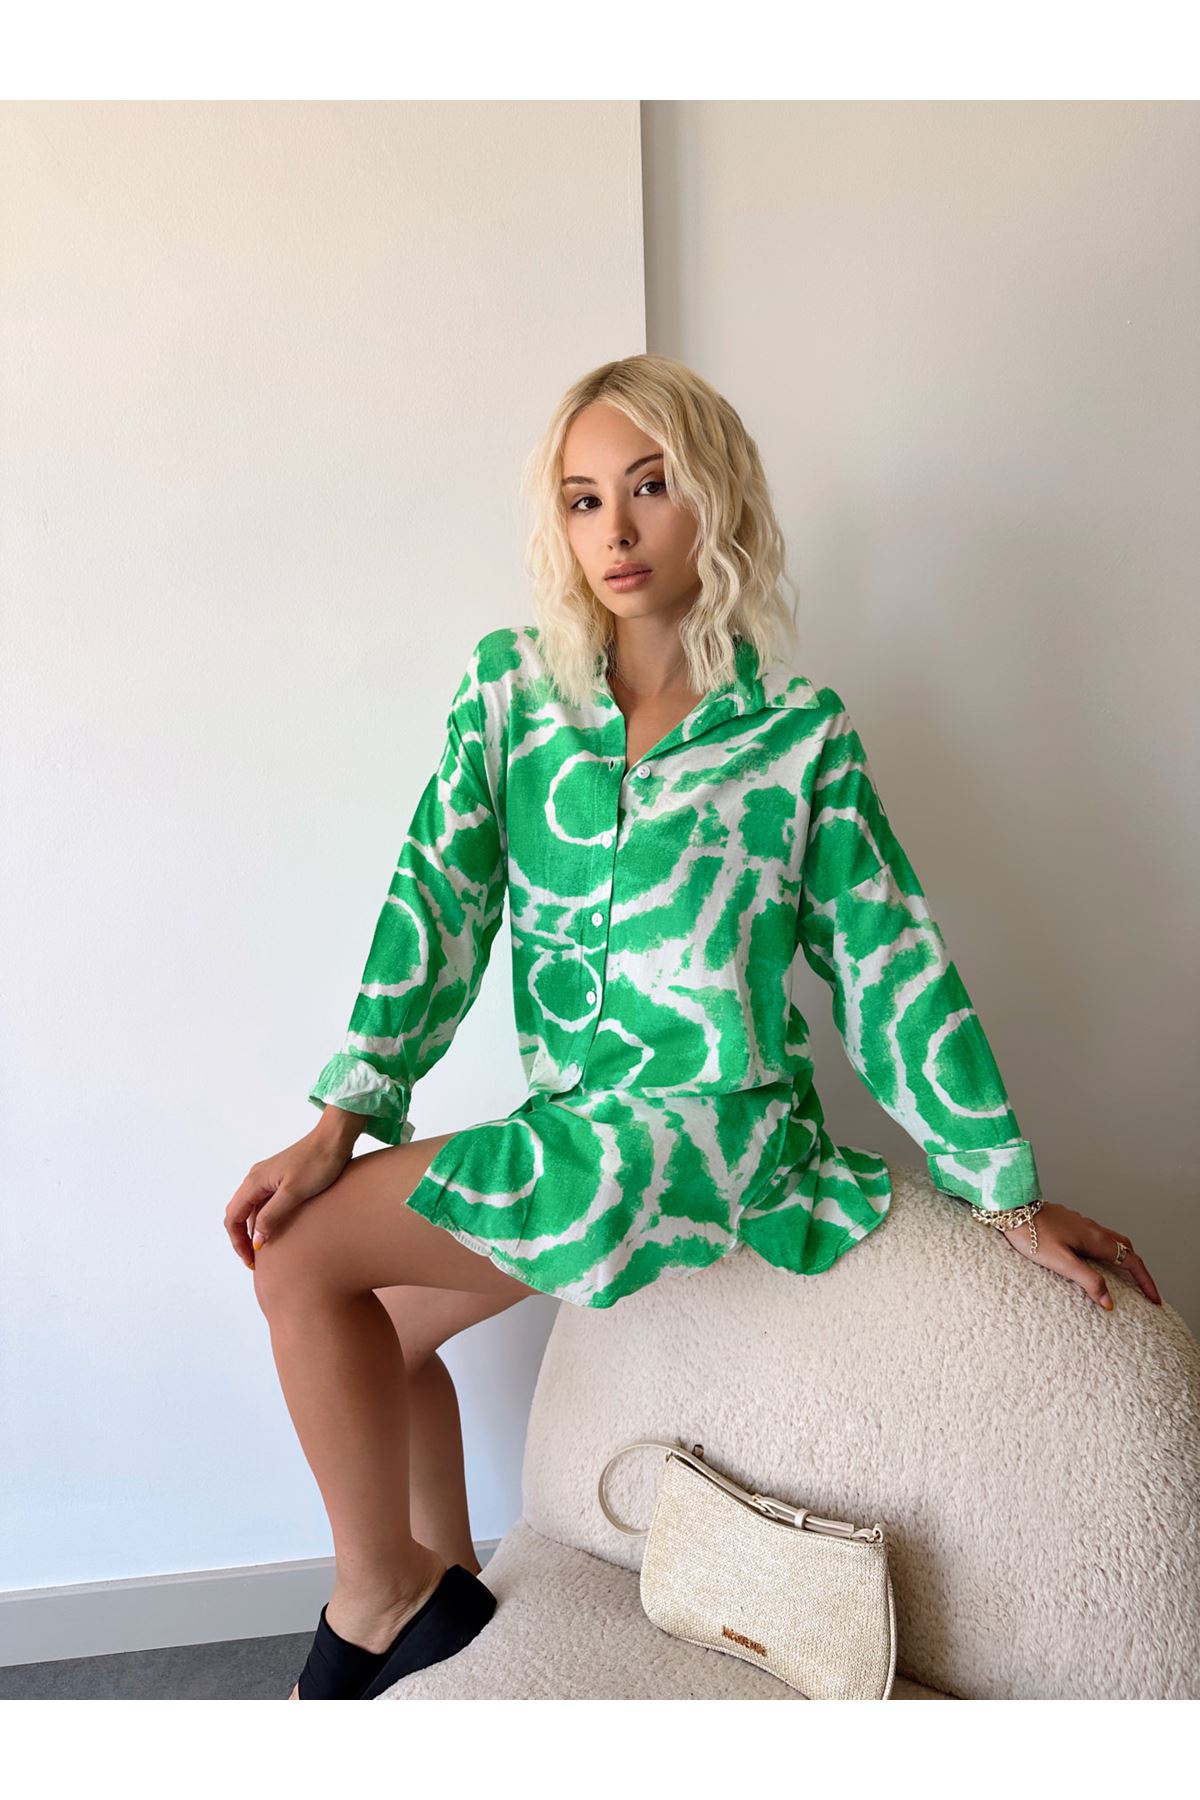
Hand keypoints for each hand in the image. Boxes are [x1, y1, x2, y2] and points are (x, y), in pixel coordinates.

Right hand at [224, 1130, 354, 1269]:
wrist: (335, 1139)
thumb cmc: (317, 1163)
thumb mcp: (293, 1194)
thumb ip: (272, 1217)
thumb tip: (256, 1242)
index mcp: (254, 1182)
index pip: (233, 1218)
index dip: (238, 1242)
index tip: (251, 1260)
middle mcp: (255, 1178)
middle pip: (238, 1214)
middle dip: (242, 1239)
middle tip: (255, 1261)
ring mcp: (267, 1177)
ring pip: (251, 1209)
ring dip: (253, 1230)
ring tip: (265, 1250)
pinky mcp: (280, 1177)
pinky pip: (263, 1202)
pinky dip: (264, 1219)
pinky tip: (276, 1230)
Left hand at [996, 1201, 1161, 1310]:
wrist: (1010, 1208)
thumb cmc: (1032, 1234)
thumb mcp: (1062, 1262)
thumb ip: (1087, 1280)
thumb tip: (1109, 1301)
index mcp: (1095, 1238)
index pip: (1131, 1261)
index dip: (1146, 1281)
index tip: (1155, 1299)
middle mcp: (1092, 1228)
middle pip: (1125, 1248)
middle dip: (1138, 1269)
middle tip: (1143, 1289)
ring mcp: (1080, 1223)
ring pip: (1111, 1240)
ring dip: (1122, 1258)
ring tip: (1123, 1278)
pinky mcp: (1067, 1222)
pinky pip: (1095, 1237)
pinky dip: (1104, 1251)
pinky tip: (1092, 1260)